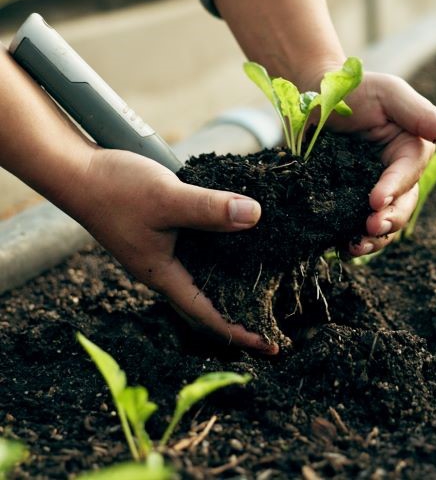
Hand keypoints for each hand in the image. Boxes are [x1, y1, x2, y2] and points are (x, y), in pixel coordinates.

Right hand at [72, 149, 276, 354]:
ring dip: (233, 284)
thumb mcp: (168, 199)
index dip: (241, 331)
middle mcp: (164, 269)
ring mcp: (162, 251)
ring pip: (204, 276)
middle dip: (241, 315)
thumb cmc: (115, 189)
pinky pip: (200, 249)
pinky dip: (223, 252)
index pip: (208, 314)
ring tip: (267, 288)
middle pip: (208, 303)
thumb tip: (255, 215)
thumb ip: (209, 208)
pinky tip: (241, 241)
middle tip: (275, 323)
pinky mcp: (163, 230)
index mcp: (163, 274)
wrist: (78, 170)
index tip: (272, 346)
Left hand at [326, 71, 435, 254]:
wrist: (312, 96)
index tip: (375, 201)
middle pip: (403, 206)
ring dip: (374, 239)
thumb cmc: (354, 89)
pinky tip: (341, 249)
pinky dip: (352, 240)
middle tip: (368, 228)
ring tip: (354, 247)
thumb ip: (424, 116)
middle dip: (388, 221)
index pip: (408, 175)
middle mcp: (398, 176)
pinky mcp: (350, 201)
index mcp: (412, 151)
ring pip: (385, 223)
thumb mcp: (389, 95)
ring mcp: (373, 191)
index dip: (394, 189)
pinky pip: (357, 227)